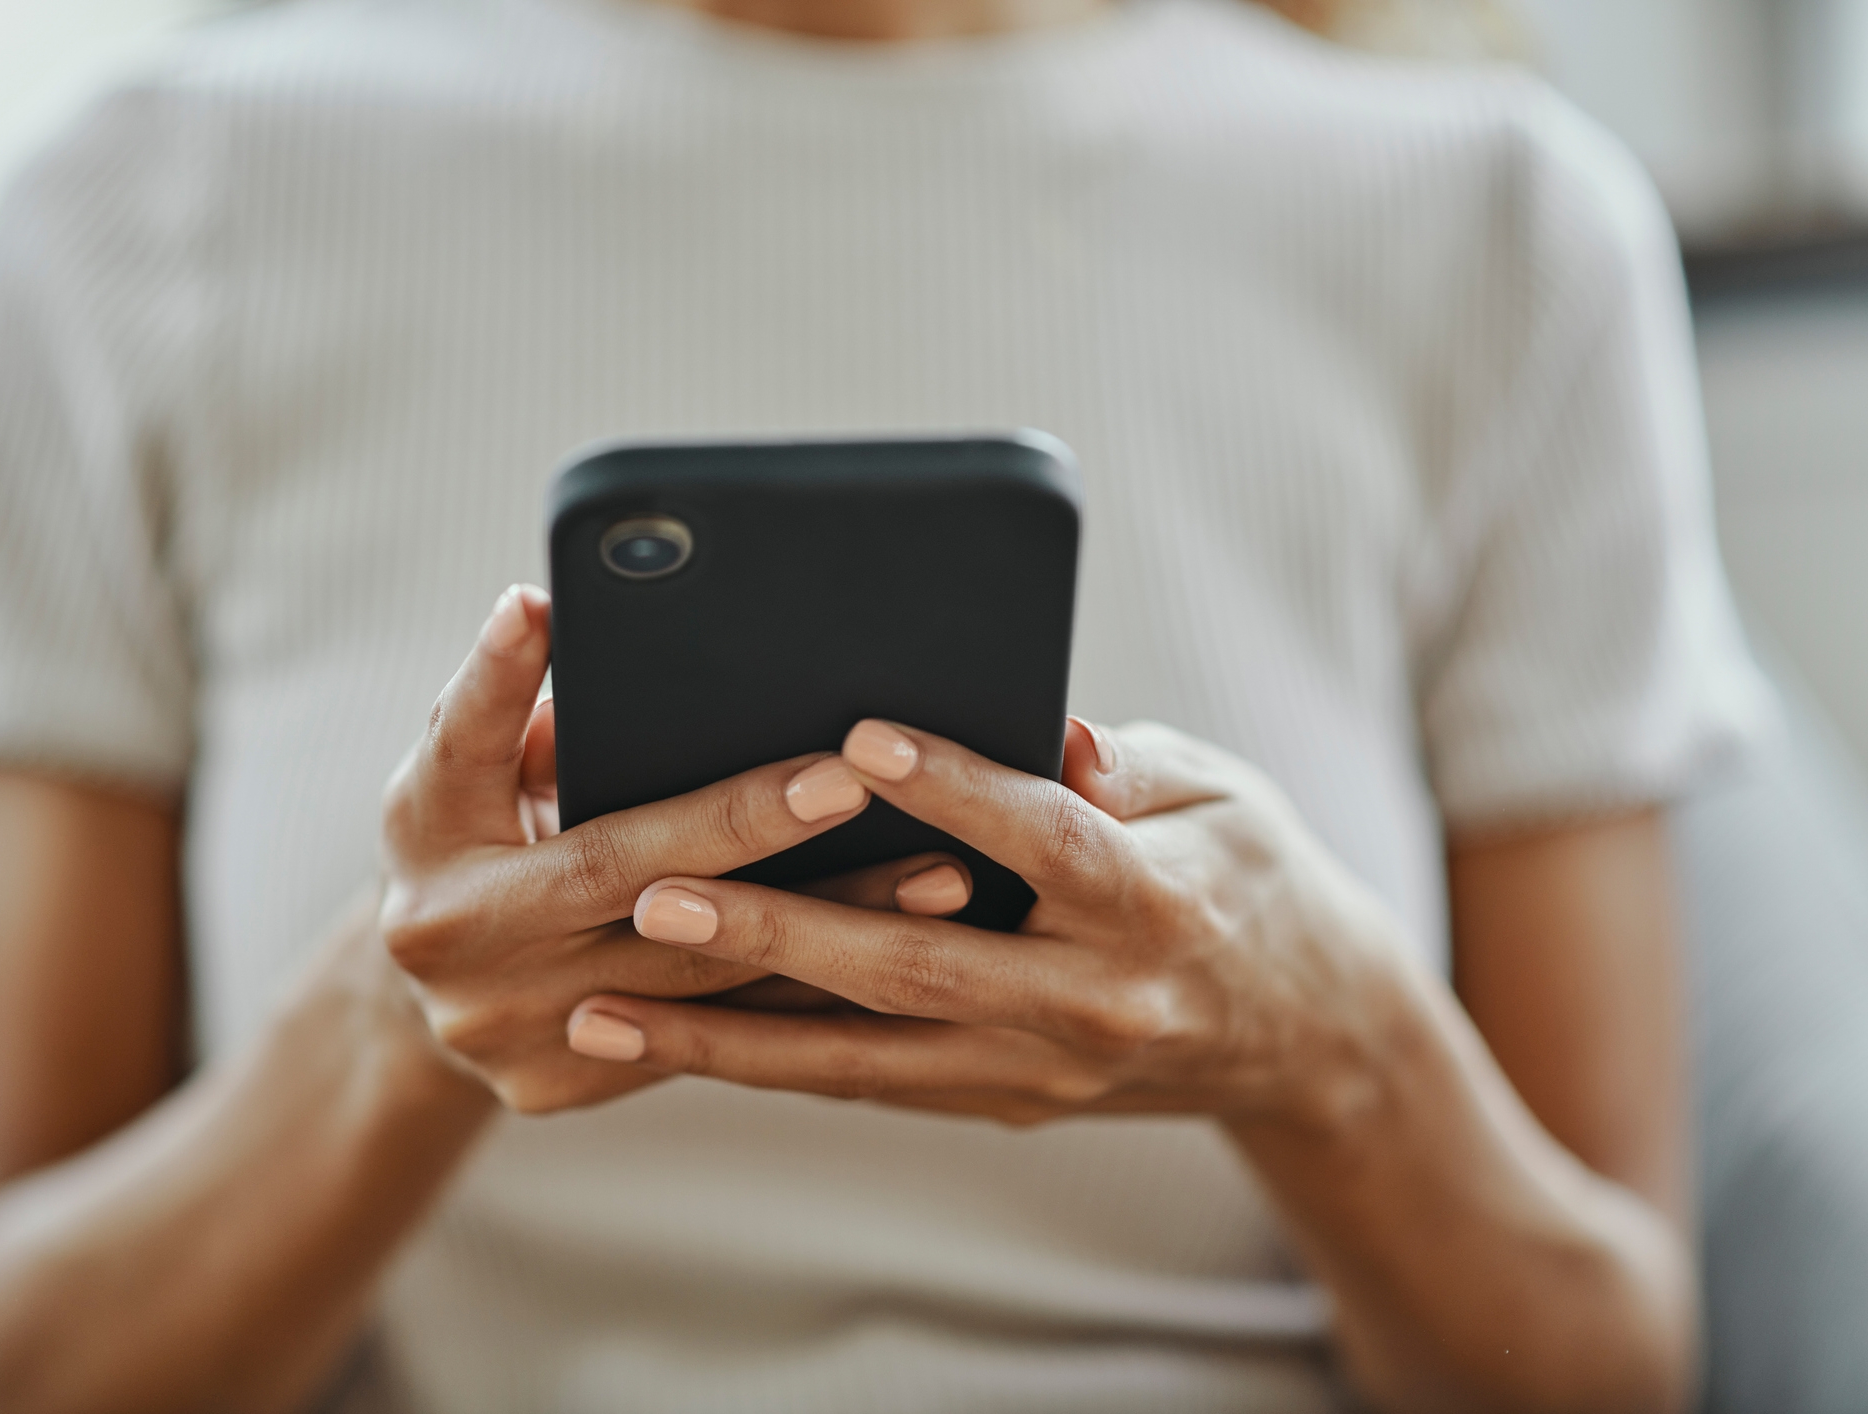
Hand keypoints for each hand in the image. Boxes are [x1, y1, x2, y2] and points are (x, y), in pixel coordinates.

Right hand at [378, 585, 975, 1113]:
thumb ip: (500, 702)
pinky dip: (811, 994)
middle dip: (747, 829)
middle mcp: (462, 950)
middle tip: (855, 785)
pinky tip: (906, 958)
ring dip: (828, 926)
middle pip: (626, 878)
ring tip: (940, 877)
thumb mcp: (453, 765)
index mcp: (428, 844)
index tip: (563, 611)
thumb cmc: (465, 835)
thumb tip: (552, 612)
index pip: (480, 752)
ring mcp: (516, 1032)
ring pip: (698, 975)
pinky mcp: (569, 1085)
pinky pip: (716, 1040)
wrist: (425, 998)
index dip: (516, 684)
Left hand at [562, 716, 1411, 1130]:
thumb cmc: (1255, 878)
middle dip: (779, 936)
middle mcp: (1093, 1003)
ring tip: (610, 1012)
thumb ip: (1124, 767)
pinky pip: (875, 1083)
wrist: (1307, 1035)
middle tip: (656, 897)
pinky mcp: (1007, 1100)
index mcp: (1156, 905)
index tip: (853, 741)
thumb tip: (1051, 726)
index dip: (953, 791)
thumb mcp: (1221, 794)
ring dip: (733, 1039)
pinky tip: (680, 1040)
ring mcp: (1044, 1069)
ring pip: (868, 1059)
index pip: (1044, 842)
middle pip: (918, 968)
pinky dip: (776, 1065)